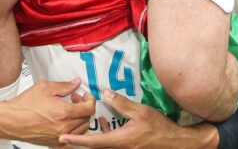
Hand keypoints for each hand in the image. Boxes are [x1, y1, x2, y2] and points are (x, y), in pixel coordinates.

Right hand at [0, 78, 94, 145]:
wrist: (11, 120)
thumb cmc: (24, 106)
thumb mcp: (45, 87)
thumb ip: (64, 86)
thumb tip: (75, 83)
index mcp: (64, 112)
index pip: (89, 108)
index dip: (90, 100)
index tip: (85, 96)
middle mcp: (64, 127)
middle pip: (87, 118)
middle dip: (83, 107)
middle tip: (74, 100)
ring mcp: (60, 137)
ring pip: (82, 129)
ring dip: (79, 119)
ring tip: (69, 111)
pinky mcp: (55, 144)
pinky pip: (73, 139)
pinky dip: (73, 130)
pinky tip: (65, 122)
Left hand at [59, 90, 209, 147]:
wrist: (174, 142)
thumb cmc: (159, 128)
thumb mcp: (141, 112)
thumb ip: (122, 103)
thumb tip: (105, 93)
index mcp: (119, 141)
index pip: (93, 142)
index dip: (77, 140)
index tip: (63, 138)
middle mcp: (119, 147)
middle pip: (94, 145)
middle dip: (79, 136)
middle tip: (66, 128)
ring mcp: (123, 148)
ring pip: (101, 143)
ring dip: (91, 133)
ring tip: (82, 120)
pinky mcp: (128, 145)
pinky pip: (110, 141)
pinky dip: (103, 133)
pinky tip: (102, 121)